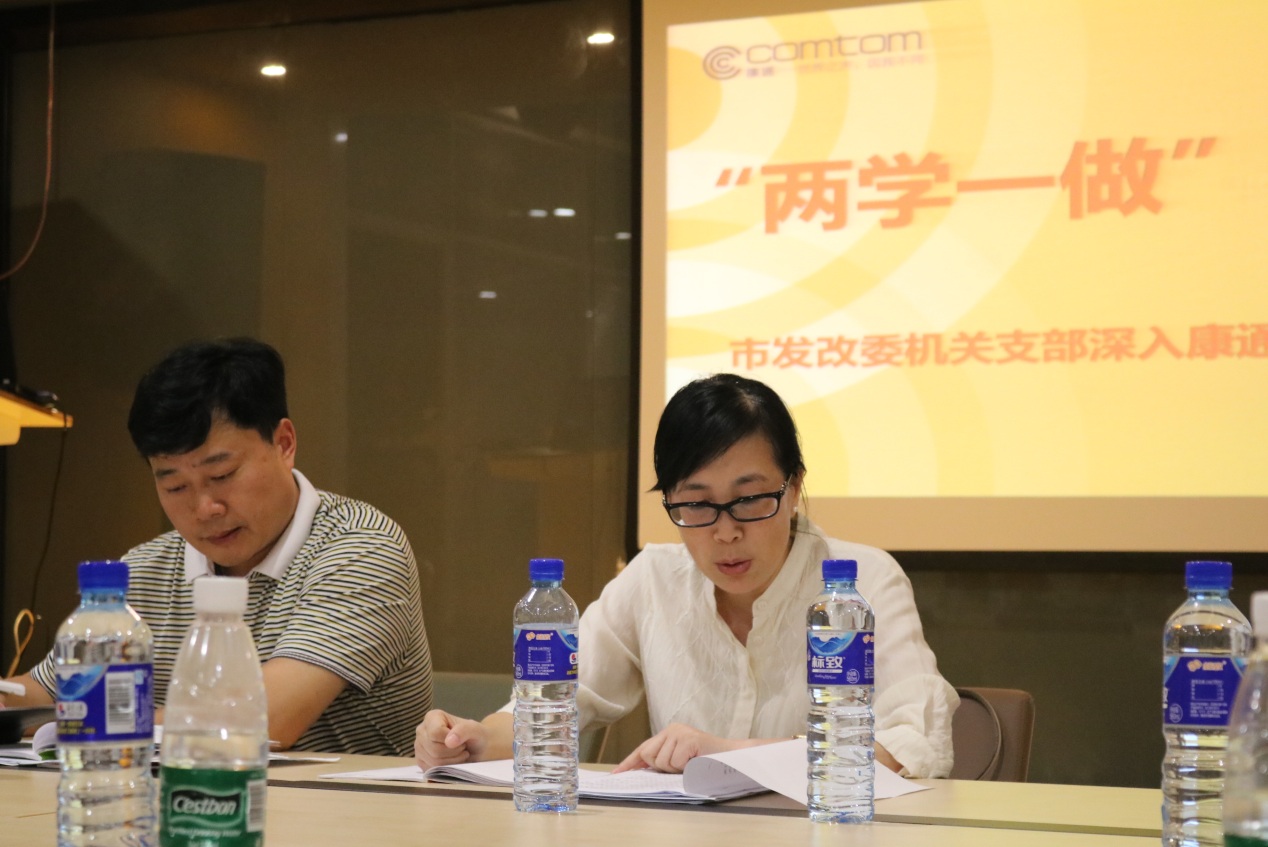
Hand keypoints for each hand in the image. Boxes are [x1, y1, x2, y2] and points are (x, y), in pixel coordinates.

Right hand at [414, 709, 489, 768]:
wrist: (477, 749)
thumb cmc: (476, 736)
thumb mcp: (476, 729)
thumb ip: (464, 730)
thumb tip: (449, 741)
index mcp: (432, 717)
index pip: (435, 733)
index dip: (451, 741)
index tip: (462, 739)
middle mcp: (422, 731)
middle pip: (434, 749)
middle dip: (454, 752)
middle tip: (463, 748)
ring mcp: (419, 747)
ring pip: (433, 762)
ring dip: (452, 762)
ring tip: (459, 754)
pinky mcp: (421, 761)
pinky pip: (431, 771)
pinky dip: (445, 770)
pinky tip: (453, 762)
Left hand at [612, 723, 733, 773]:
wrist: (731, 756)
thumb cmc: (706, 761)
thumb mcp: (680, 759)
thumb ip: (663, 760)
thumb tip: (641, 770)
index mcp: (668, 733)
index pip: (643, 748)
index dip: (629, 762)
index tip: (616, 774)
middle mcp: (672, 729)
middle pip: (648, 755)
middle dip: (661, 767)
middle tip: (681, 765)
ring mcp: (680, 732)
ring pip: (661, 761)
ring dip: (675, 769)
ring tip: (690, 763)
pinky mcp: (688, 739)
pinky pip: (675, 762)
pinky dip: (685, 768)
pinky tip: (695, 761)